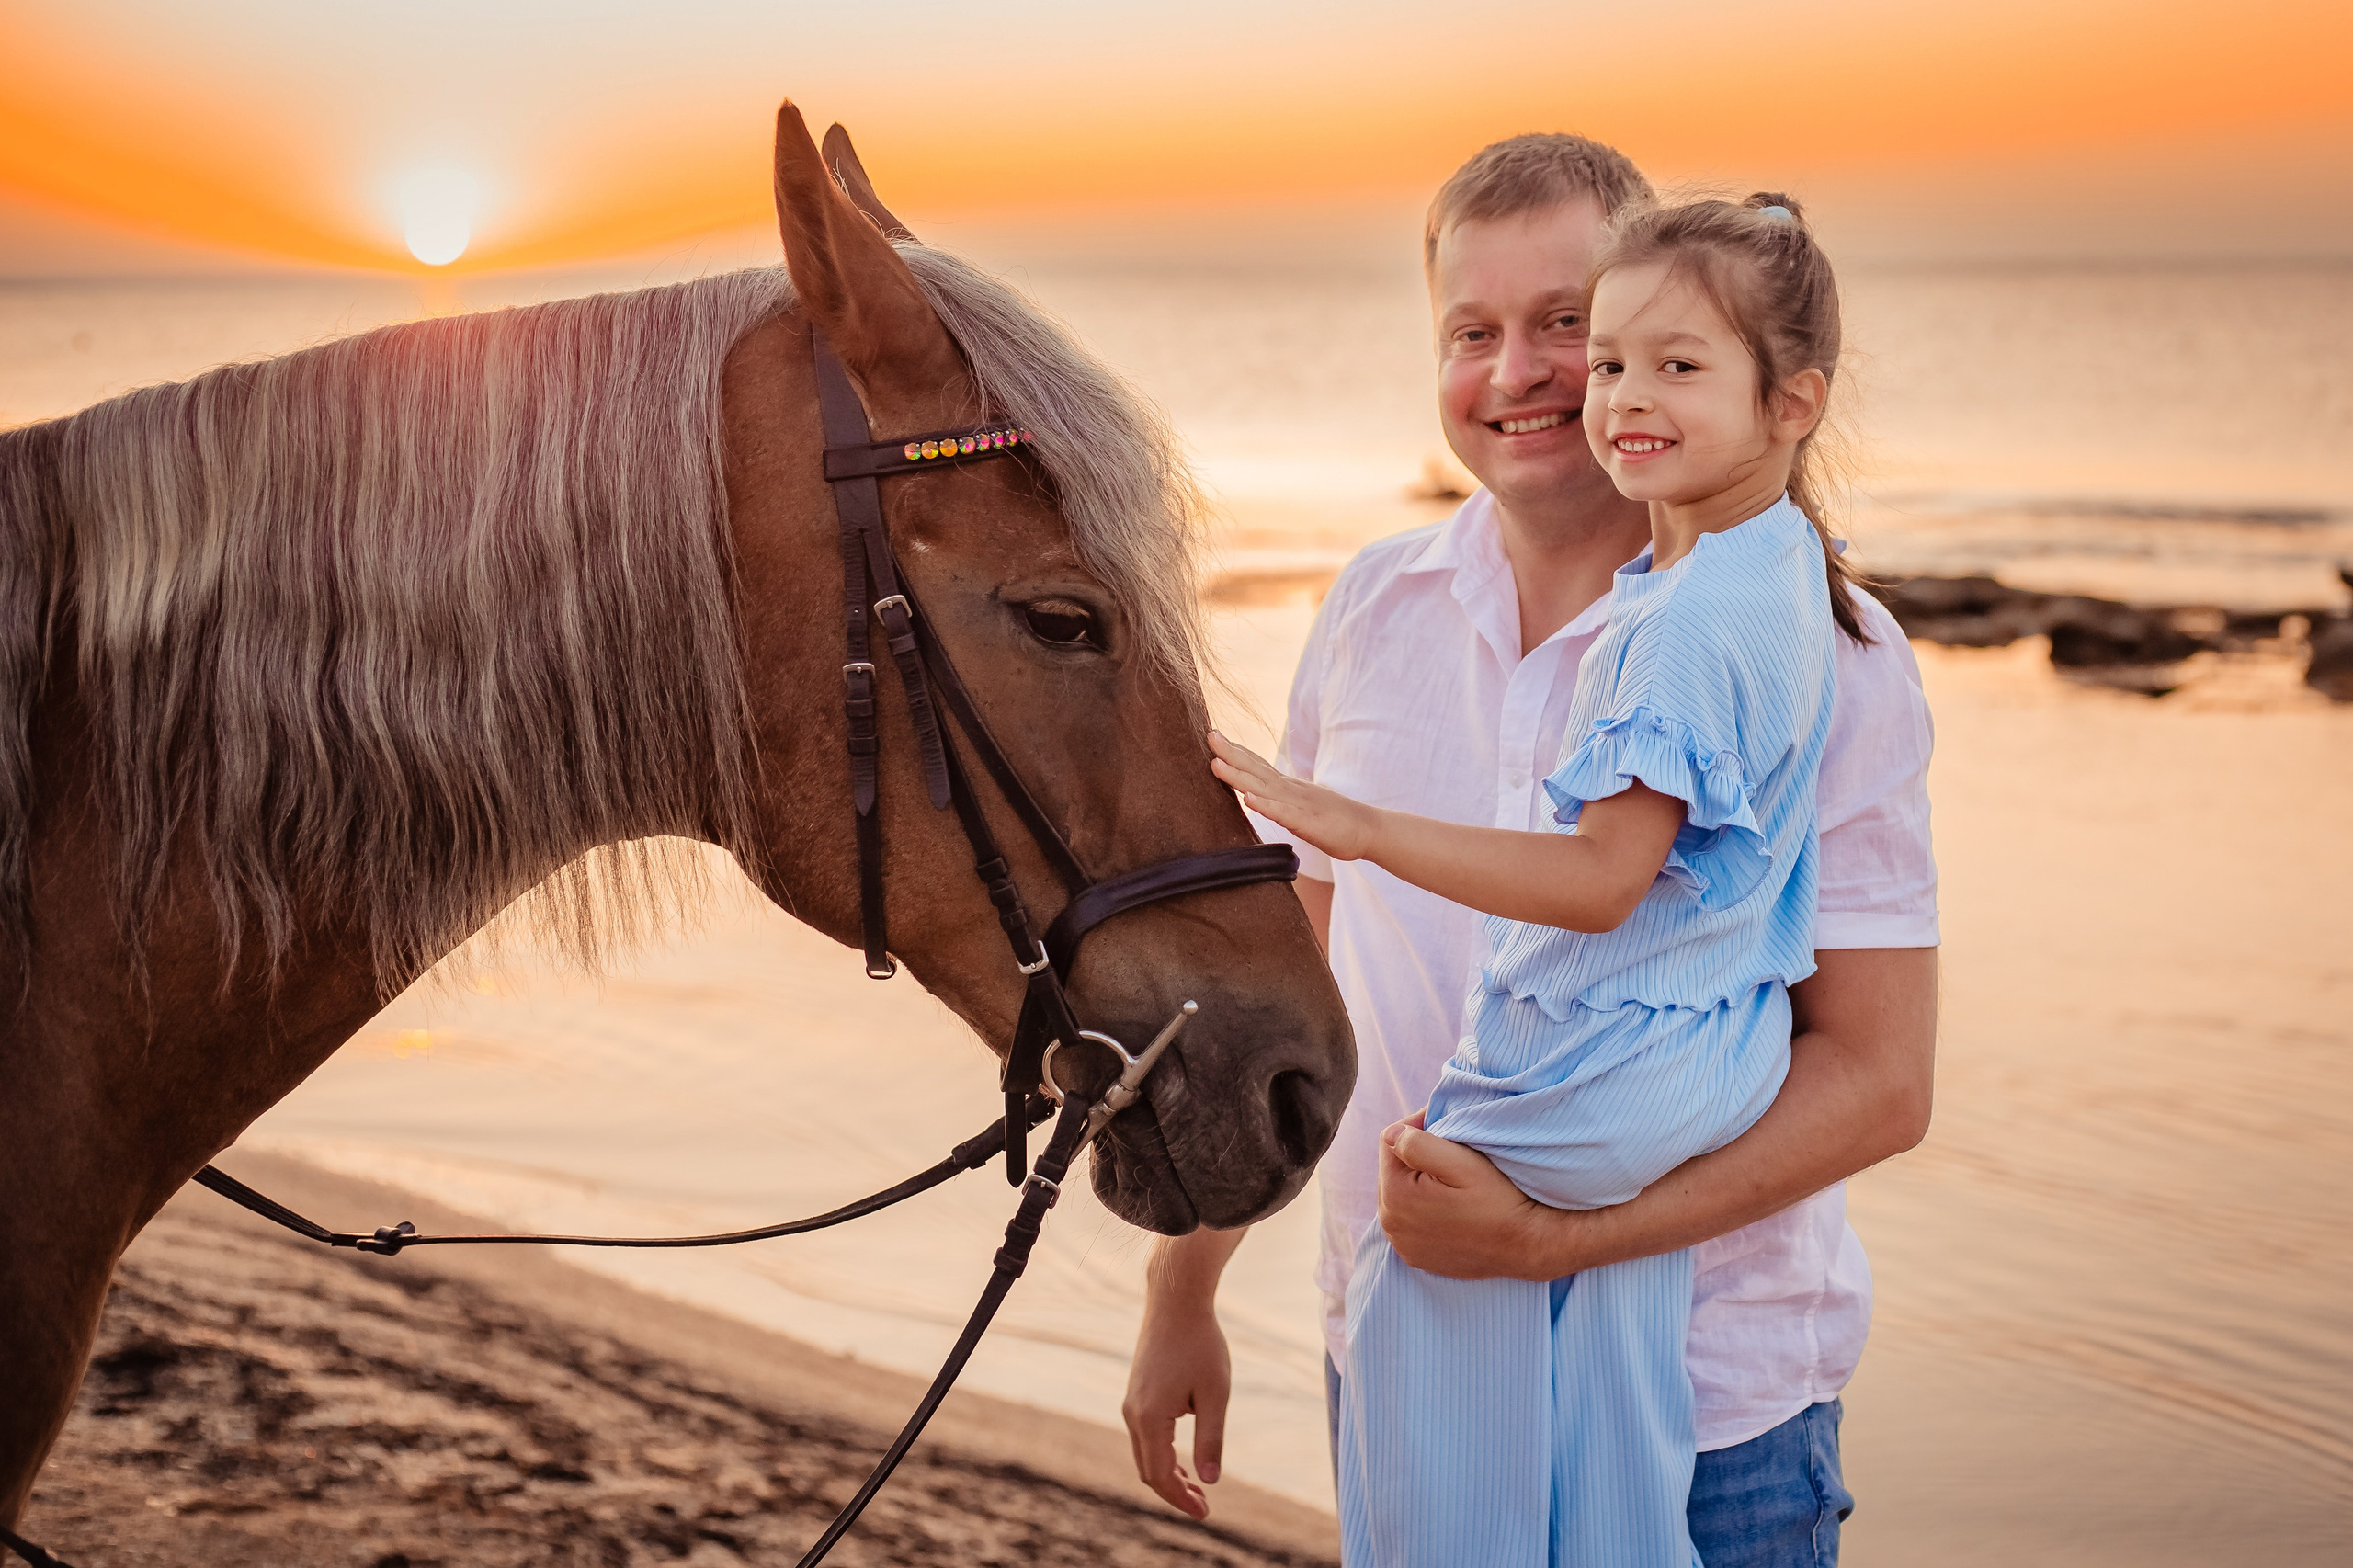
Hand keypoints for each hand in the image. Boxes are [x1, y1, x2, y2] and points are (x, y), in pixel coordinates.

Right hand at [1122, 1289, 1231, 1518]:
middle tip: (1202, 1507)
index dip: (1181, 1499)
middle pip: (1148, 1469)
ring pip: (1145, 1453)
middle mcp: (1133, 1413)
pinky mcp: (1136, 1392)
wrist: (1176, 1301)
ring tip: (1196, 1488)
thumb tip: (1209, 1481)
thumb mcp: (1215, 1394)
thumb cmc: (1200, 1344)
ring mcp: (1131, 1402)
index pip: (1161, 1475)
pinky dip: (1162, 1453)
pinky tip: (1183, 1456)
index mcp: (1150, 1418)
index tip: (1205, 1513)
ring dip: (1168, 1474)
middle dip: (1174, 1492)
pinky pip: (1145, 1435)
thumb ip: (1211, 1439)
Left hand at [1207, 730, 1380, 861]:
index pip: (1259, 765)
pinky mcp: (1307, 823)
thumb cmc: (1336, 821)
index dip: (1237, 752)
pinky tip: (1248, 798)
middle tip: (1209, 735)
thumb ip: (1284, 799)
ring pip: (1264, 788)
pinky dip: (1265, 805)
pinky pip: (1283, 814)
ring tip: (1216, 763)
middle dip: (1230, 753)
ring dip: (1239, 775)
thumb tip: (1265, 794)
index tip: (1215, 737)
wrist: (1370, 830)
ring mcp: (1299, 805)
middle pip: (1256, 769)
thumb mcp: (1304, 806)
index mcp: (1289, 788)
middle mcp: (1291, 791)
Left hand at [1378, 1111, 1592, 1280]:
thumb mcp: (1461, 1162)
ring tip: (1453, 1179)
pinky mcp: (1418, 1257)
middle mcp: (1391, 1224)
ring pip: (1401, 1195)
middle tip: (1453, 1151)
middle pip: (1394, 1170)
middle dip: (1416, 1155)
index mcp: (1394, 1195)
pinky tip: (1451, 1206)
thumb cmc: (1498, 1200)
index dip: (1418, 1127)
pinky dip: (1425, 1209)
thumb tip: (1392, 1133)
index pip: (1389, 1141)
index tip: (1447, 1125)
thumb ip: (1417, 1143)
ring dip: (1420, 1182)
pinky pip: (1412, 1221)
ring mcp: (1404, 1245)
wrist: (1527, 1246)